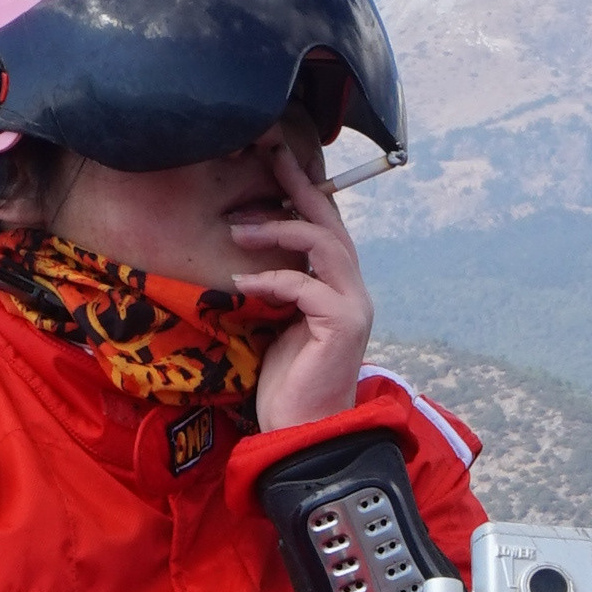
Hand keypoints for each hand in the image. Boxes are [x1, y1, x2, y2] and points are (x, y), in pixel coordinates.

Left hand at [234, 141, 375, 428]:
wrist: (305, 433)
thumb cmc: (288, 384)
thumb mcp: (276, 323)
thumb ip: (277, 288)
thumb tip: (246, 254)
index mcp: (338, 287)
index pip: (325, 226)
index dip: (302, 192)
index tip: (272, 162)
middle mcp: (353, 291)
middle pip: (331, 222)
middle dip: (299, 185)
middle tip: (268, 158)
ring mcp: (353, 306)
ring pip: (324, 244)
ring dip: (279, 229)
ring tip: (238, 228)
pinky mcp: (342, 325)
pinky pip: (305, 285)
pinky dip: (271, 279)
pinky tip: (239, 284)